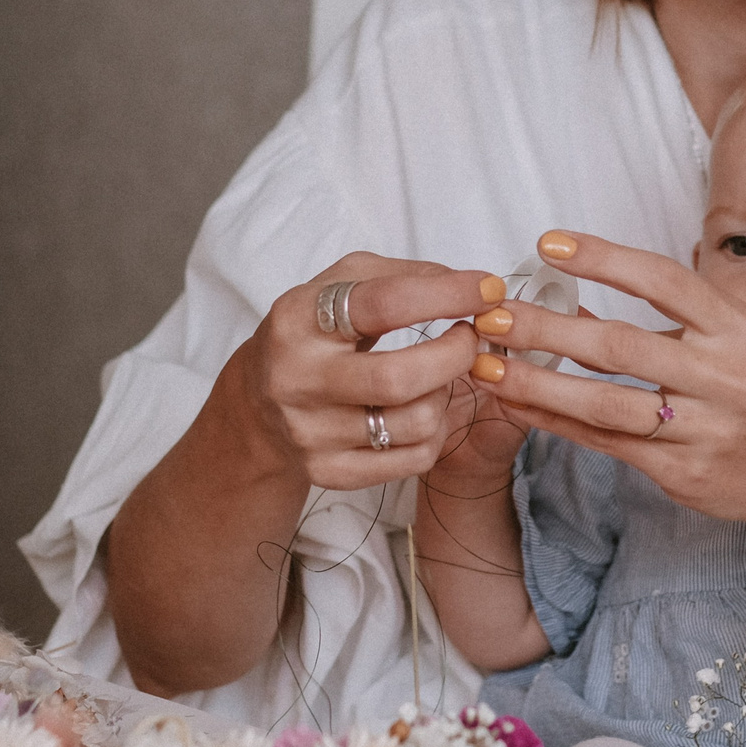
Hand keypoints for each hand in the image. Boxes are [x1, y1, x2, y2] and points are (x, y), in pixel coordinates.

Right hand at [245, 254, 502, 492]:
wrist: (258, 401)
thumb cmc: (315, 332)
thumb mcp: (343, 284)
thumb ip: (405, 275)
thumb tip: (474, 288)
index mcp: (299, 318)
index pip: (385, 303)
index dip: (447, 295)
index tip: (487, 289)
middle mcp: (297, 378)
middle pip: (401, 377)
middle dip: (456, 354)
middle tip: (469, 339)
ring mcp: (309, 432)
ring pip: (415, 422)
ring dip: (446, 394)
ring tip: (439, 376)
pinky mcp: (326, 471)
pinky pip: (412, 459)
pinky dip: (435, 432)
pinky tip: (425, 409)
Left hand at [460, 230, 745, 539]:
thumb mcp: (734, 341)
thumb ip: (664, 323)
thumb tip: (573, 306)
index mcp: (736, 328)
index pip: (662, 281)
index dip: (604, 259)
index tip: (549, 244)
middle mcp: (723, 376)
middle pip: (620, 346)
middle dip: (547, 329)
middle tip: (492, 314)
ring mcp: (704, 428)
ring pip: (606, 405)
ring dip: (538, 384)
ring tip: (486, 366)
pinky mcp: (684, 473)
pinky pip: (607, 444)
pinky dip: (557, 423)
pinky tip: (519, 405)